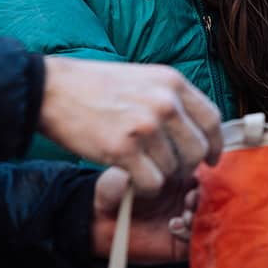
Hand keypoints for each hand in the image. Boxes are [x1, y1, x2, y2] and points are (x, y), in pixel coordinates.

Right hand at [38, 55, 222, 195]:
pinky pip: (152, 184)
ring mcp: (146, 126)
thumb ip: (171, 100)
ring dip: (159, 176)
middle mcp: (165, 102)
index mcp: (172, 82)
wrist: (53, 90)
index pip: (212, 119)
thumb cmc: (95, 86)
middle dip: (186, 166)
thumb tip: (194, 132)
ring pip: (174, 170)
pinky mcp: (124, 149)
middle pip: (197, 150)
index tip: (211, 159)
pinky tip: (130, 178)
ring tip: (138, 166)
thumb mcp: (143, 79)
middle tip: (167, 169)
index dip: (214, 144)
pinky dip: (143, 188)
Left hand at [90, 167, 199, 264]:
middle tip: (189, 199)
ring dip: (198, 216)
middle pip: (212, 199)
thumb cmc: (115, 189)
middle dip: (204, 199)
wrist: (99, 219)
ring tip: (183, 214)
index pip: (206, 177)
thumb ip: (158, 165)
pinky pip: (197, 242)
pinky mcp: (180, 245)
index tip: (195, 179)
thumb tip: (186, 164)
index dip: (205, 178)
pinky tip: (173, 226)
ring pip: (208, 220)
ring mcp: (185, 221)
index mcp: (181, 178)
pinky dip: (190, 234)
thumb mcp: (136, 169)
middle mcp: (187, 199)